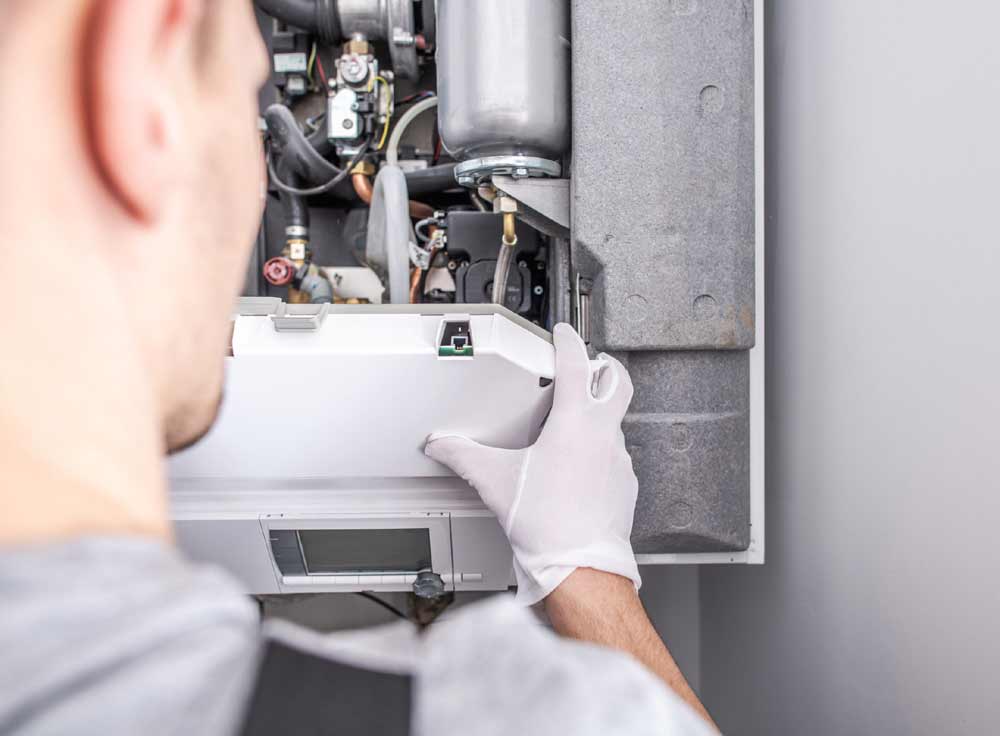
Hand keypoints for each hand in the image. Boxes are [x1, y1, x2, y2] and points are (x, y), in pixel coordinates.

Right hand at [425, 323, 640, 604]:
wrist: (581, 567)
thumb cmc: (547, 525)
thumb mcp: (495, 482)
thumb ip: (463, 457)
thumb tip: (441, 446)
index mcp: (575, 423)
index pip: (578, 365)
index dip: (570, 342)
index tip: (565, 334)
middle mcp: (604, 435)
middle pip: (617, 382)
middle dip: (606, 367)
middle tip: (591, 364)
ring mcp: (619, 459)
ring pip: (616, 421)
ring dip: (599, 414)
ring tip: (573, 424)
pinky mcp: (625, 484)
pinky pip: (616, 455)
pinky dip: (600, 450)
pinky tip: (580, 467)